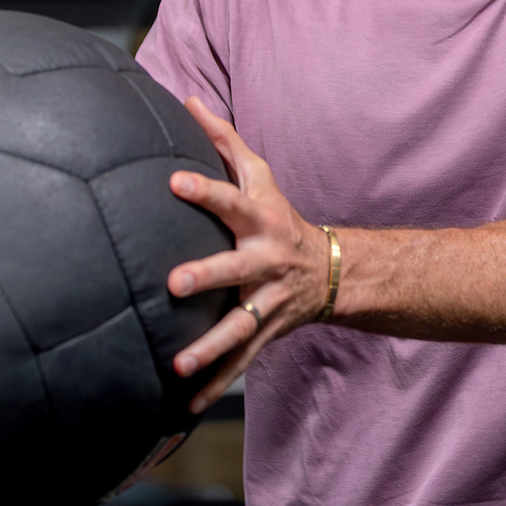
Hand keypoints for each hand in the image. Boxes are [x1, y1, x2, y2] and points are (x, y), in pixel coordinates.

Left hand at [167, 97, 330, 412]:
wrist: (333, 270)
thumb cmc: (280, 214)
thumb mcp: (262, 176)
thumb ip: (224, 140)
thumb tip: (187, 100)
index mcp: (259, 220)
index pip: (230, 200)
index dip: (205, 189)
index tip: (172, 181)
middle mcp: (265, 261)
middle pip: (235, 269)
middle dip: (207, 276)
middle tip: (172, 283)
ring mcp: (267, 301)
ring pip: (239, 327)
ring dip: (209, 348)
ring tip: (177, 366)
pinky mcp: (265, 333)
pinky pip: (240, 362)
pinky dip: (215, 385)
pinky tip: (185, 405)